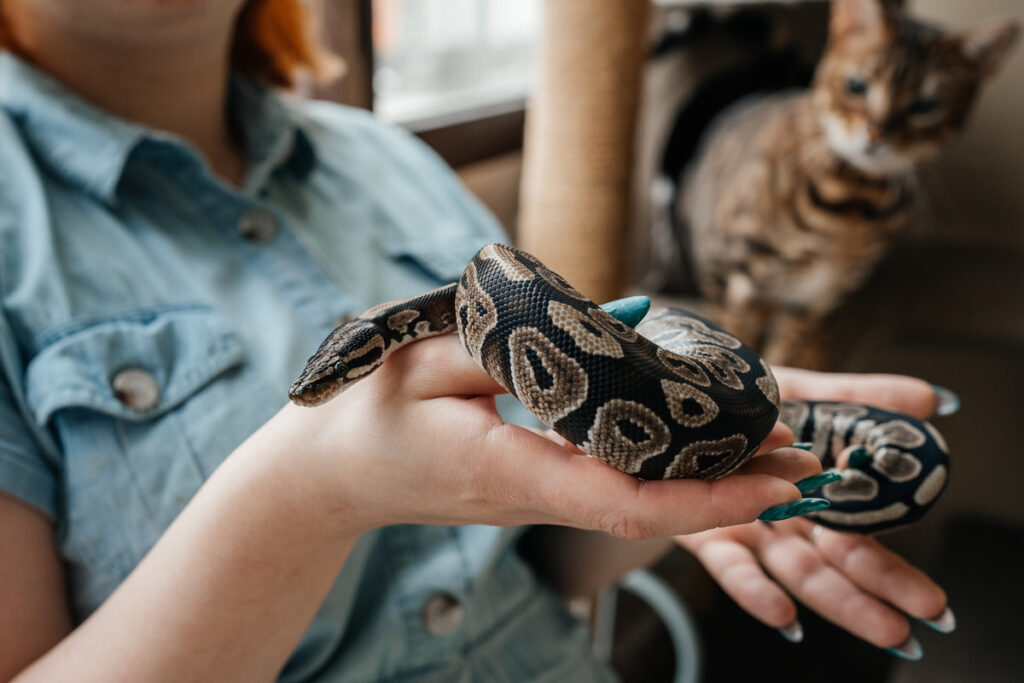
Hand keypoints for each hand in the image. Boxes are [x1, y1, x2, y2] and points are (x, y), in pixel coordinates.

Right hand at [267, 298, 822, 540]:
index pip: (625, 500)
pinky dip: (671, 477)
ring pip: (639, 506)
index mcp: (508, 471)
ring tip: (779, 453)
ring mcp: (538, 501)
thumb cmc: (369, 412)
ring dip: (712, 487)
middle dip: (733, 495)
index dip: (708, 498)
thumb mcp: (423, 357)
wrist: (331, 475)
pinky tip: (705, 448)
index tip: (776, 483)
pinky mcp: (537, 488)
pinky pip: (614, 491)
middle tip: (808, 462)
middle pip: (650, 512)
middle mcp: (534, 498)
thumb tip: (620, 318)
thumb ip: (511, 337)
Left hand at [675, 367, 953, 658]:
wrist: (671, 391)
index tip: (933, 604)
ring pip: (797, 573)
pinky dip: (756, 591)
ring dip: (840, 601)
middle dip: (883, 593)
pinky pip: (732, 567)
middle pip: (837, 566)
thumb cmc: (739, 397)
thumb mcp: (802, 392)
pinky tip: (785, 617)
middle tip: (928, 617)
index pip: (861, 543)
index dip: (894, 573)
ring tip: (887, 629)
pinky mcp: (702, 532)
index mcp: (810, 495)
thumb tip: (930, 398)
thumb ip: (859, 398)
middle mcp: (779, 521)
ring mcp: (744, 529)